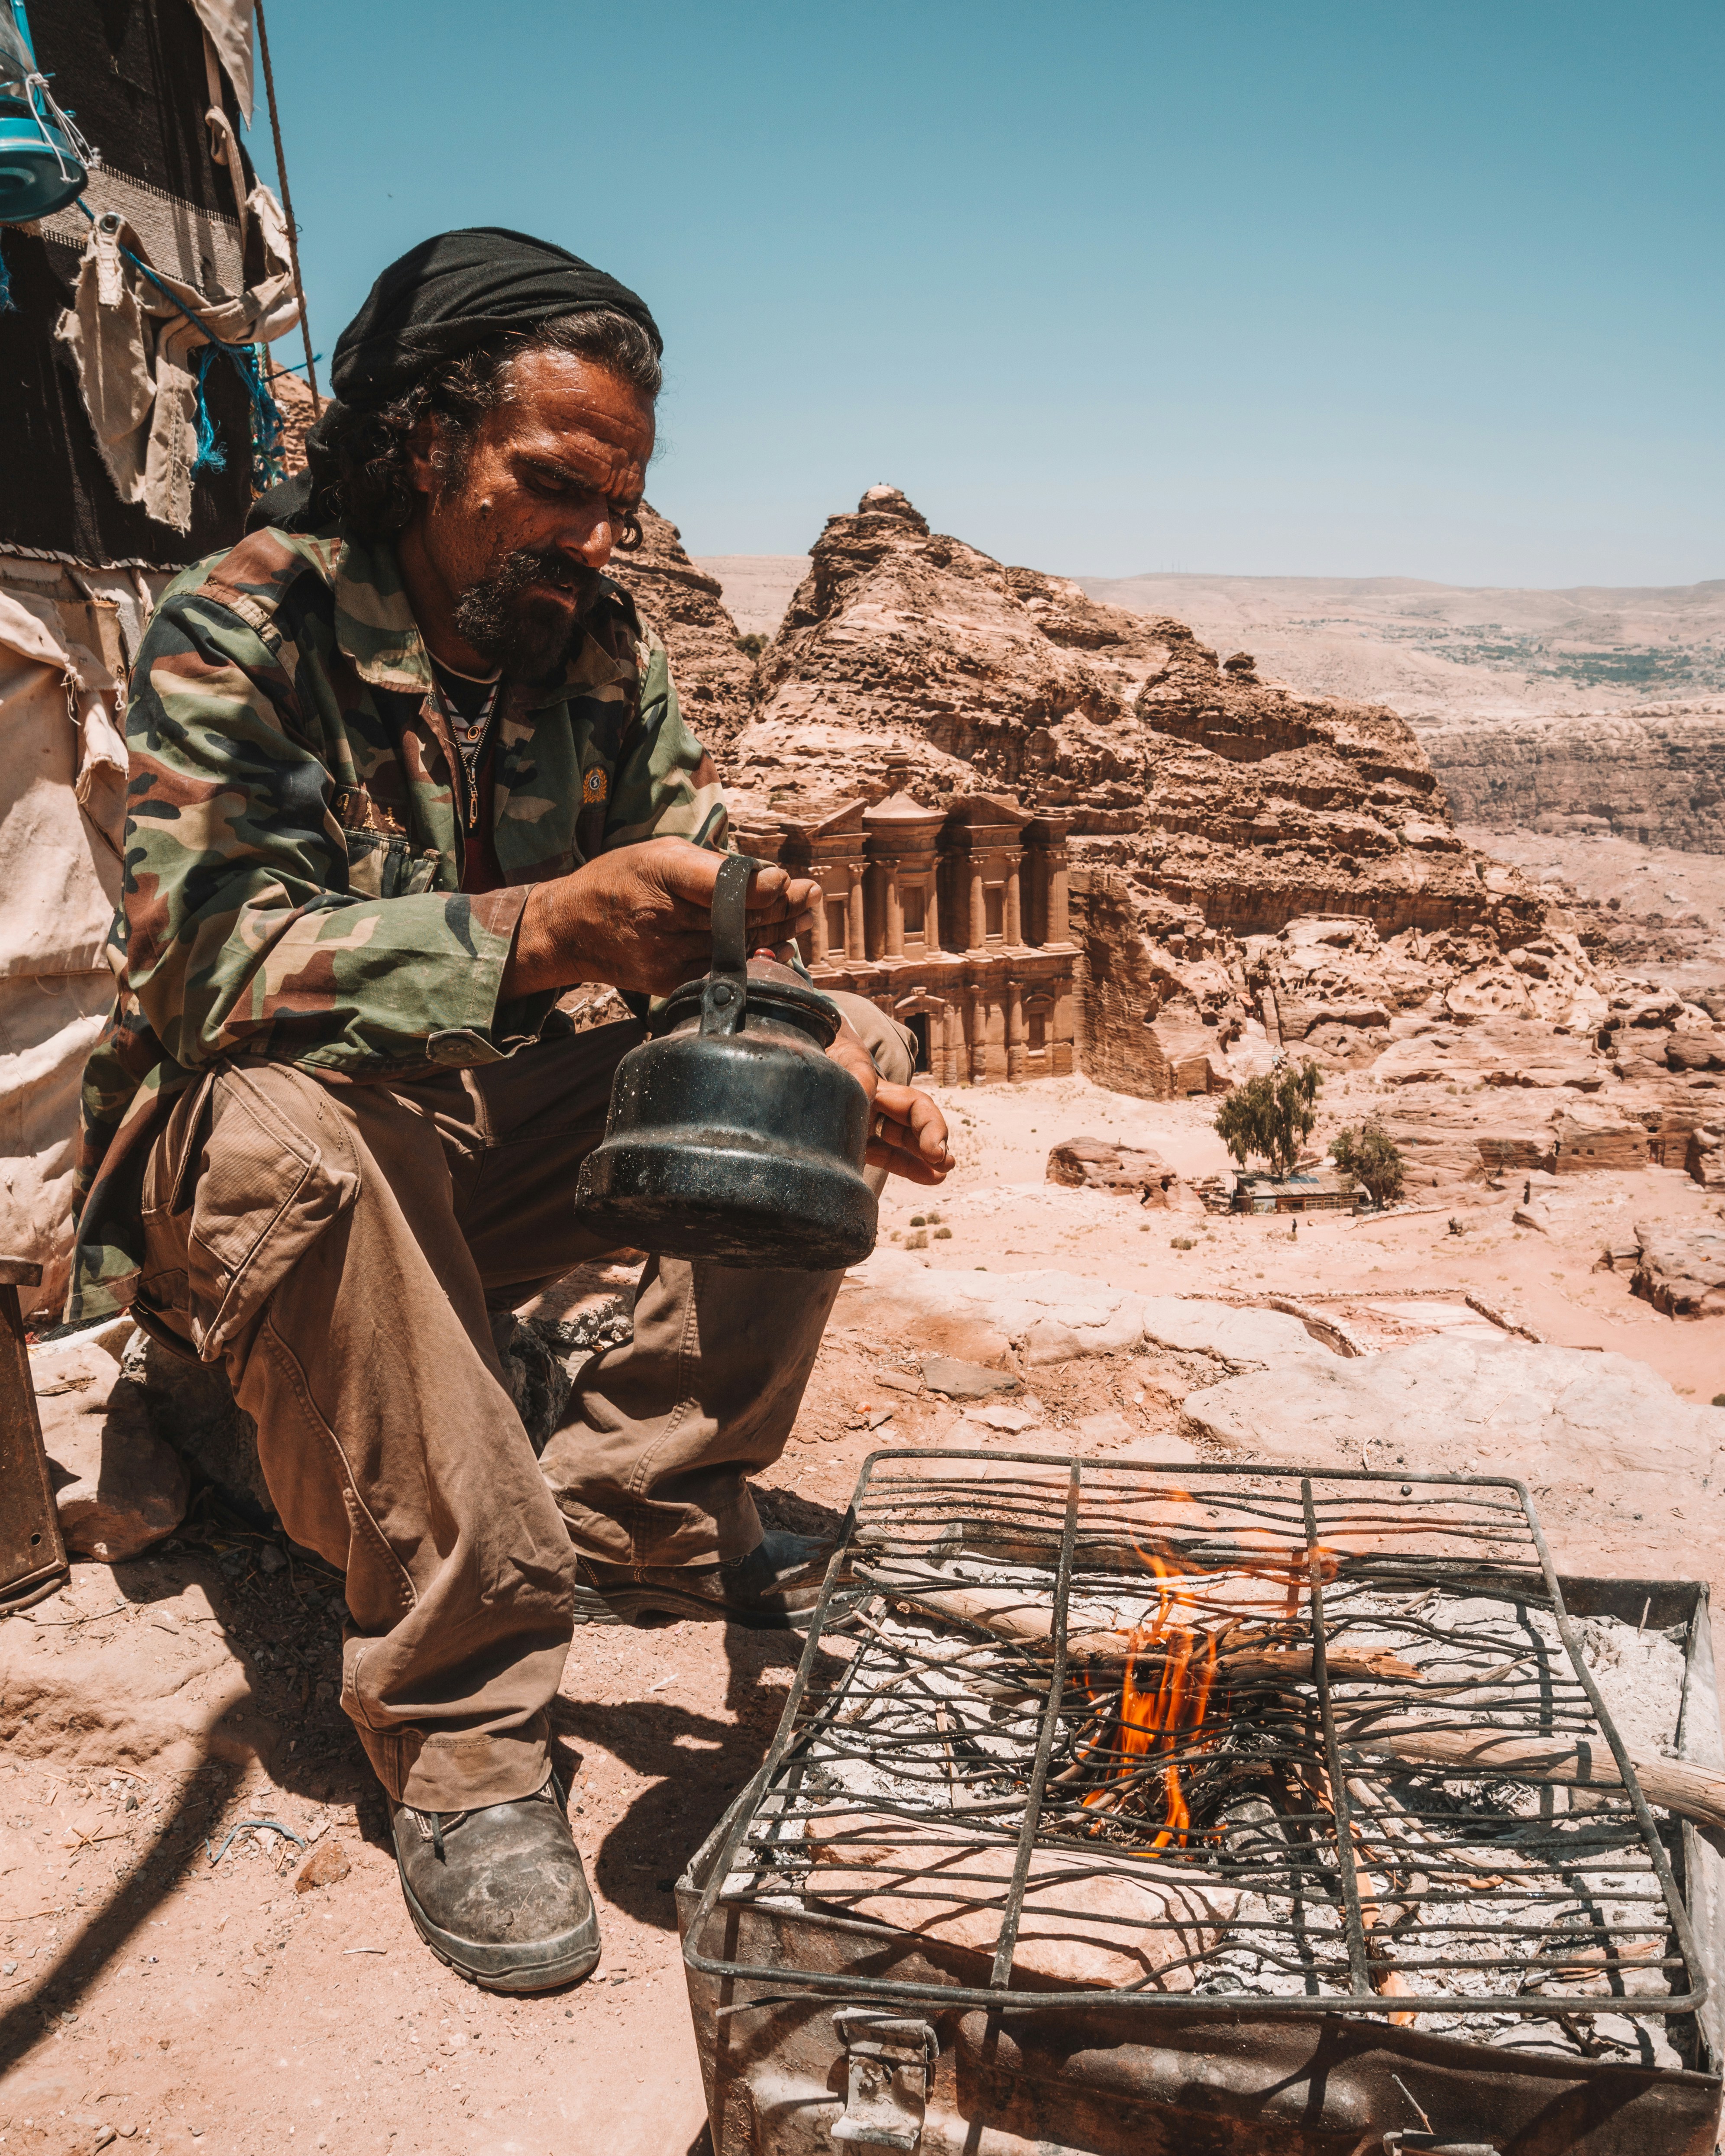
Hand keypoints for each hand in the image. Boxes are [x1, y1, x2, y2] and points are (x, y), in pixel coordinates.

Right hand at [505, 839, 817, 998]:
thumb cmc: (621, 880)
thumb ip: (709, 865)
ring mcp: (666, 955)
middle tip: (810, 895)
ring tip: (803, 917)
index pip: (720, 885)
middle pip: (737, 918)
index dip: (759, 888)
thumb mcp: (659, 853)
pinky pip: (722, 972)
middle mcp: (664, 918)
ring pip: (735, 946)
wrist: (572, 928)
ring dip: (776, 932)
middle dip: (781, 907)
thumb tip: (763, 879)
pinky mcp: (669, 982)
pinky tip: (779, 947)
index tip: (786, 882)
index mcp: (660, 874)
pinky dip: (754, 959)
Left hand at [824, 1023, 953, 1184]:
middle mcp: (872, 1103)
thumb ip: (850, 1069)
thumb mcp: (832, 1056)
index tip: (936, 1151)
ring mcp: (862, 1122)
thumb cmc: (811, 1052)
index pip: (913, 1105)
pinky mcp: (849, 1138)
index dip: (930, 1127)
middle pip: (913, 1123)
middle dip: (933, 1142)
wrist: (785, 1054)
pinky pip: (884, 1152)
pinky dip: (906, 1164)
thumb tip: (868, 1089)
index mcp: (872, 1086)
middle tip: (946, 1164)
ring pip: (902, 1140)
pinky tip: (929, 1176)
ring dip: (925, 1156)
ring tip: (941, 1174)